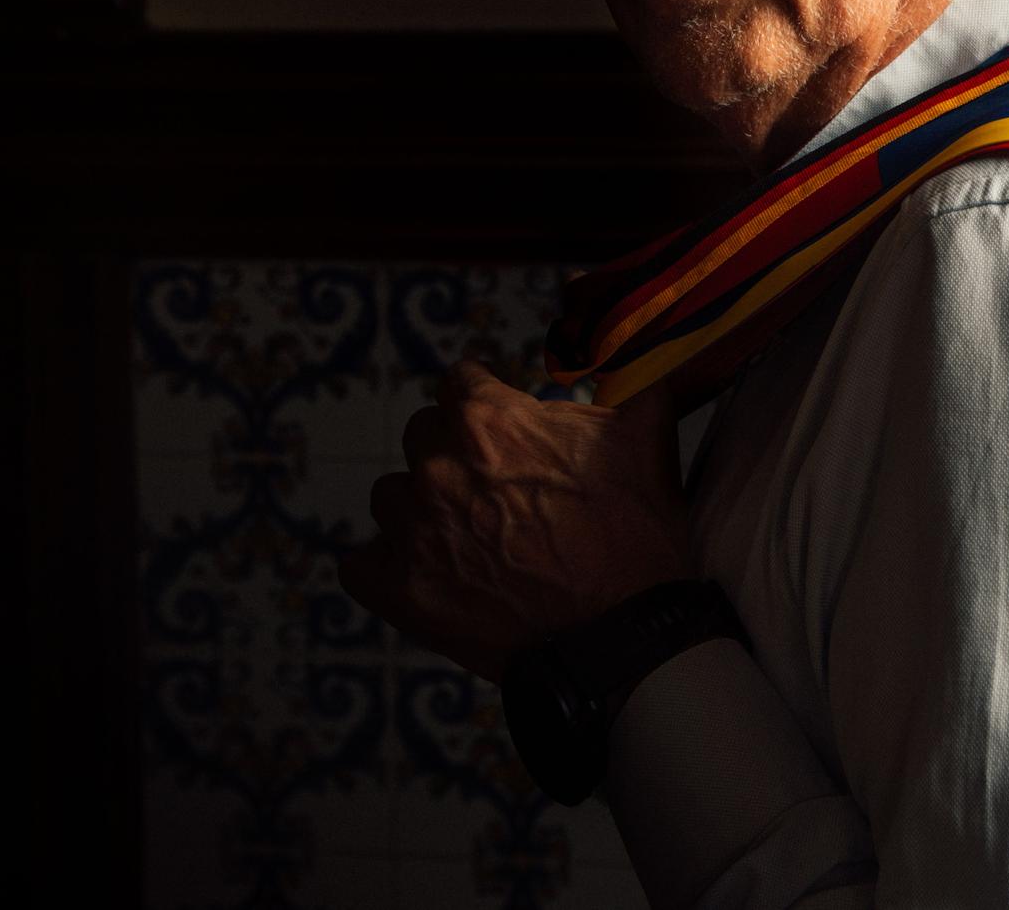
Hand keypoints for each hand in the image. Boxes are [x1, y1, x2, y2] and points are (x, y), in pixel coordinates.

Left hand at [338, 359, 689, 682]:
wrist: (618, 638)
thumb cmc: (634, 537)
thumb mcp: (647, 442)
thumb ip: (635, 388)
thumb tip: (637, 370)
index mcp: (488, 419)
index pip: (460, 381)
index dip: (488, 404)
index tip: (505, 430)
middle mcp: (437, 465)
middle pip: (422, 434)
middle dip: (455, 452)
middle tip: (497, 490)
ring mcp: (410, 529)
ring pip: (392, 497)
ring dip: (422, 508)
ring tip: (470, 537)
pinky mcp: (396, 589)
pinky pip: (361, 563)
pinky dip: (390, 567)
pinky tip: (433, 574)